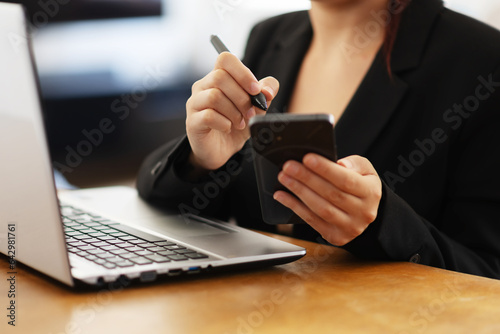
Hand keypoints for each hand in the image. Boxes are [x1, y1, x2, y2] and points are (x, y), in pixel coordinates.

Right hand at [185, 52, 278, 170]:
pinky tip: (228, 128)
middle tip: (250, 113)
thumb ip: (265, 93)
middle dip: (241, 97)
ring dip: (234, 111)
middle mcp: (203, 86)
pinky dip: (224, 123)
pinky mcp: (192, 121)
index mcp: (218, 77)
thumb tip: (267, 91)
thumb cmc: (236, 125)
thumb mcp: (256, 107)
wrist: (221, 150)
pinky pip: (208, 116)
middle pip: (220, 77)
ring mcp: (195, 103)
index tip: (255, 90)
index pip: (225, 59)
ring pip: (214, 96)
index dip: (243, 72)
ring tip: (241, 123)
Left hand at [273, 154, 381, 245]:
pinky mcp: (335, 236)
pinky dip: (294, 206)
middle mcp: (363, 213)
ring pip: (320, 208)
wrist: (364, 212)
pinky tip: (282, 195)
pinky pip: (311, 220)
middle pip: (330, 194)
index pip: (346, 180)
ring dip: (298, 192)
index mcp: (371, 193)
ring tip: (284, 178)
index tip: (307, 158)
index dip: (325, 169)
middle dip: (306, 178)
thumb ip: (354, 164)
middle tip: (289, 166)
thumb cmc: (360, 186)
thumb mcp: (365, 170)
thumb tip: (339, 164)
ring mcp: (349, 227)